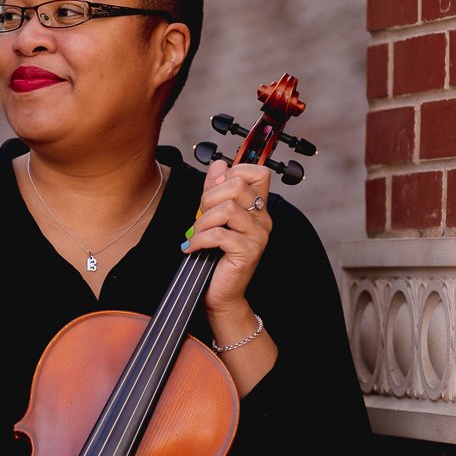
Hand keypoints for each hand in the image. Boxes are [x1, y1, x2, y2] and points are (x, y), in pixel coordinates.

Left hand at [183, 157, 271, 310]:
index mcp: (257, 207)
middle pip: (238, 185)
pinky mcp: (248, 252)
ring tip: (196, 234)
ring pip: (228, 208)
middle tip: (200, 216)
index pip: (258, 172)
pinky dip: (200, 239)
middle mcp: (263, 218)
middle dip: (209, 198)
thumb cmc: (216, 256)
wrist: (221, 292)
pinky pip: (220, 234)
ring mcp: (258, 235)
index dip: (233, 173)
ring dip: (203, 221)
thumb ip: (216, 189)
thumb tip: (219, 163)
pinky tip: (193, 247)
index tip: (215, 189)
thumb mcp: (213, 216)